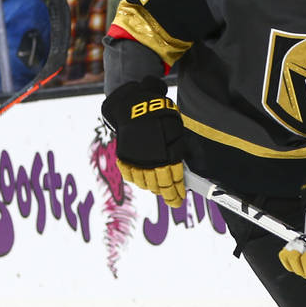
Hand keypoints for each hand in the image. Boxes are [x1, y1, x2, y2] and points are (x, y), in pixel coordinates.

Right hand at [100, 75, 185, 206]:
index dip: (178, 191)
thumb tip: (181, 171)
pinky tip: (143, 182)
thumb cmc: (161, 117)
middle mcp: (151, 161)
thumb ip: (177, 153)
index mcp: (168, 155)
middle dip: (168, 194)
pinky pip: (130, 175)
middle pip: (160, 185)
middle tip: (173, 201)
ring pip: (145, 183)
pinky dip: (137, 180)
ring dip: (154, 188)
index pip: (174, 180)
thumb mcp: (176, 133)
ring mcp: (136, 160)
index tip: (180, 198)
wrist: (135, 106)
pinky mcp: (124, 157)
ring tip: (160, 191)